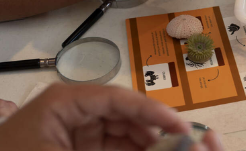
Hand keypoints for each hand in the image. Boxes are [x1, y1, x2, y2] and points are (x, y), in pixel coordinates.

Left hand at [0, 84, 223, 150]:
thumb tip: (146, 148)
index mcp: (66, 101)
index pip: (118, 99)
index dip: (152, 111)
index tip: (178, 126)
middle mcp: (75, 108)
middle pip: (124, 114)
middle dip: (152, 130)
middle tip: (179, 143)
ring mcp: (76, 128)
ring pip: (121, 131)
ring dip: (144, 142)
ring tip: (167, 150)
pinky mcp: (76, 146)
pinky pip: (111, 146)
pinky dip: (129, 150)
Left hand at [0, 93, 17, 134]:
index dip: (8, 117)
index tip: (10, 131)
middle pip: (6, 106)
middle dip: (13, 119)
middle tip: (12, 135)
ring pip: (6, 108)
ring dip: (10, 120)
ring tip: (8, 134)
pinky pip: (1, 112)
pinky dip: (5, 120)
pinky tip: (2, 131)